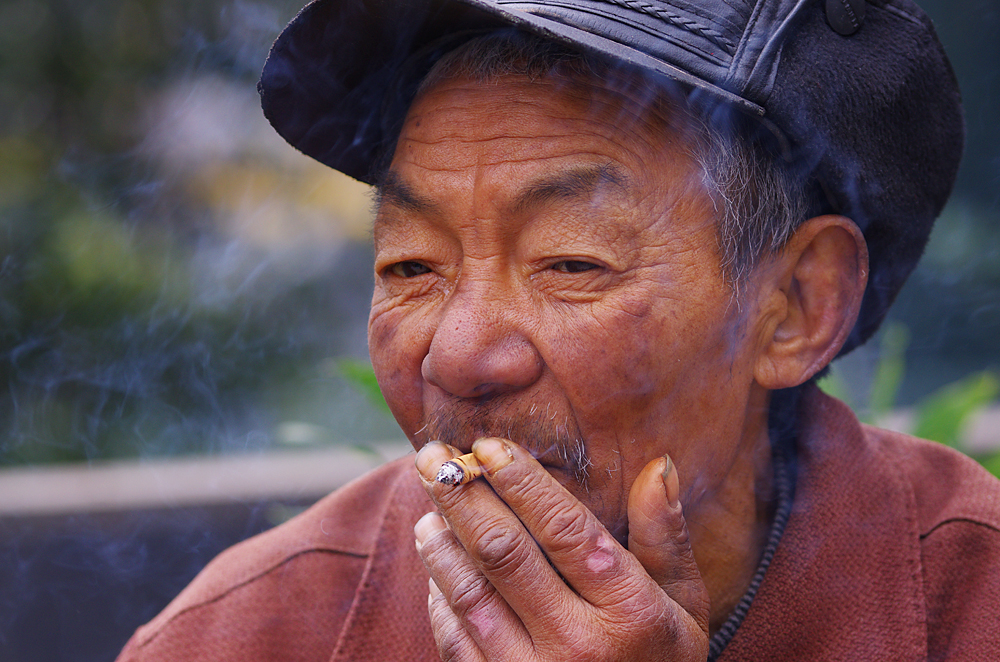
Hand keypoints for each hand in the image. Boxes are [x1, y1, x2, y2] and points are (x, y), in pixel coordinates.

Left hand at [413, 437, 709, 661]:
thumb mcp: (683, 607)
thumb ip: (666, 538)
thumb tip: (660, 465)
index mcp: (628, 611)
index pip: (564, 529)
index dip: (522, 481)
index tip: (489, 444)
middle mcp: (577, 644)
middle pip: (504, 553)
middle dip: (462, 496)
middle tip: (434, 455)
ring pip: (470, 594)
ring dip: (441, 543)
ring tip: (429, 504)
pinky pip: (456, 641)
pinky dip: (440, 597)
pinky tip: (437, 564)